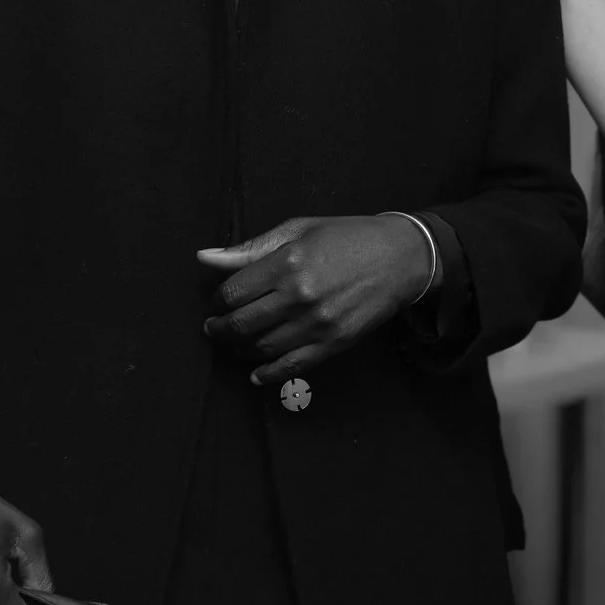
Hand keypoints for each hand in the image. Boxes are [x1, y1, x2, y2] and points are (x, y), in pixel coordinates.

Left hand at [197, 214, 434, 385]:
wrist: (401, 258)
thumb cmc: (347, 237)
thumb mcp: (299, 230)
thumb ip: (250, 248)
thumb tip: (204, 258)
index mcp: (288, 262)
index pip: (232, 292)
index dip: (216, 301)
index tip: (215, 303)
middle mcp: (299, 296)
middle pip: (242, 324)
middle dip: (220, 329)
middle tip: (213, 328)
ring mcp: (317, 324)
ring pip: (262, 348)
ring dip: (240, 350)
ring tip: (235, 343)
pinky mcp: (334, 343)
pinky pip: (292, 367)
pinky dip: (268, 375)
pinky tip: (256, 374)